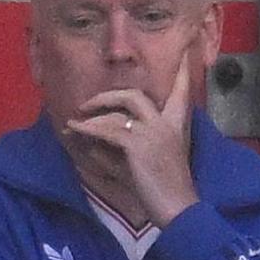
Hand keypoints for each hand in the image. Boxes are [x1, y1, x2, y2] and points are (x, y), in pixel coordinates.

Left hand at [64, 70, 204, 229]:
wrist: (178, 210)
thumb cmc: (164, 193)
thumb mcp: (143, 168)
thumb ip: (120, 154)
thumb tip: (92, 145)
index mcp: (175, 127)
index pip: (180, 92)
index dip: (181, 71)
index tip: (186, 49)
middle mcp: (165, 124)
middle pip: (135, 95)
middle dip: (108, 97)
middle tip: (89, 104)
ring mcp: (152, 132)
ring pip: (117, 112)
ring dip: (92, 115)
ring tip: (74, 121)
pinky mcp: (137, 144)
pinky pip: (106, 130)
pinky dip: (87, 129)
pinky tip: (74, 130)